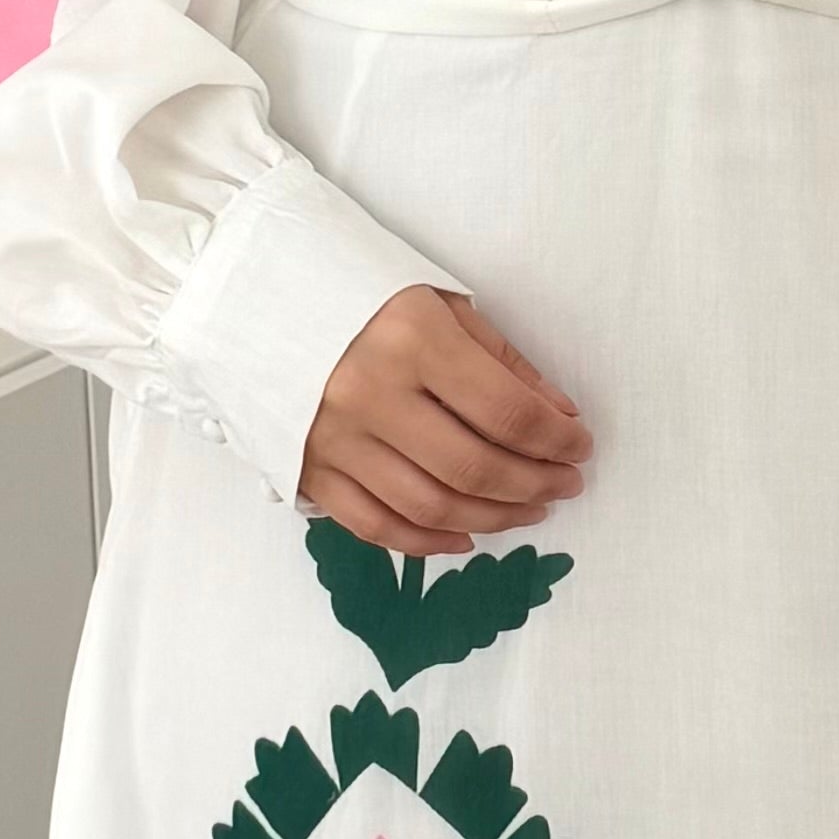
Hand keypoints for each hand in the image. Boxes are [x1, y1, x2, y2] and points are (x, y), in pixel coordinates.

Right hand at [301, 284, 592, 556]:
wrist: (258, 299)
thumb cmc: (362, 296)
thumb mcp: (441, 305)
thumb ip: (503, 362)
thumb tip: (559, 418)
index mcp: (411, 339)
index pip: (505, 410)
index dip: (555, 439)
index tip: (580, 446)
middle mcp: (371, 394)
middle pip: (473, 467)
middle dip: (534, 484)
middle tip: (565, 485)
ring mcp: (335, 439)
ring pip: (430, 507)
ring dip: (493, 518)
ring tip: (529, 510)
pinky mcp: (309, 470)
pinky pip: (376, 526)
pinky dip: (426, 542)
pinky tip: (465, 537)